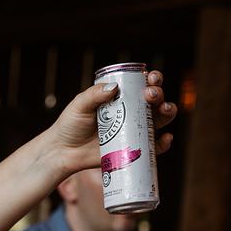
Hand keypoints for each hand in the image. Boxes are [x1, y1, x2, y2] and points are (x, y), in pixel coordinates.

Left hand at [50, 70, 177, 176]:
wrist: (63, 151)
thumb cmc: (70, 124)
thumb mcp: (79, 105)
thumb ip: (94, 95)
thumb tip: (114, 87)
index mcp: (121, 98)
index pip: (142, 85)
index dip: (152, 79)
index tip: (151, 78)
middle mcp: (132, 113)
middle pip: (155, 101)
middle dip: (159, 94)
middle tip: (150, 94)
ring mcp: (133, 131)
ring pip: (159, 120)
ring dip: (167, 112)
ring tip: (163, 109)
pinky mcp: (132, 150)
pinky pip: (153, 147)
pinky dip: (163, 143)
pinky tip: (165, 138)